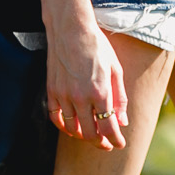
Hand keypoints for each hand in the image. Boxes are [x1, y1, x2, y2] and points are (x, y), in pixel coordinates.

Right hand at [46, 18, 127, 149]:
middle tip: (106, 144)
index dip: (115, 140)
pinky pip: (55, 117)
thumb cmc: (98, 47)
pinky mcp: (51, 91)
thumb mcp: (116, 70)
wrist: (71, 30)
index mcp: (100, 92)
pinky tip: (71, 126)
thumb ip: (120, 98)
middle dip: (100, 143)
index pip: (108, 128)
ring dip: (82, 136)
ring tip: (90, 135)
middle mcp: (81, 97)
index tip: (119, 145)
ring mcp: (64, 95)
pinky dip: (63, 126)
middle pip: (90, 133)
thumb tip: (122, 122)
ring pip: (72, 128)